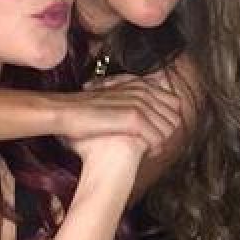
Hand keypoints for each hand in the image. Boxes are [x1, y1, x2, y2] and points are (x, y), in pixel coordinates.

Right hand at [59, 72, 185, 156]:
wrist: (64, 112)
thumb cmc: (82, 112)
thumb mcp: (110, 98)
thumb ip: (126, 102)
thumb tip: (137, 118)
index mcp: (139, 84)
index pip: (173, 102)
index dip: (168, 119)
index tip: (158, 132)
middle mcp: (143, 91)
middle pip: (174, 115)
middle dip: (168, 132)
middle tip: (155, 145)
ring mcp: (139, 103)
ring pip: (169, 128)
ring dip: (162, 142)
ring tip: (151, 151)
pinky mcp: (133, 118)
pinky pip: (157, 137)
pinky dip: (155, 148)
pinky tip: (146, 154)